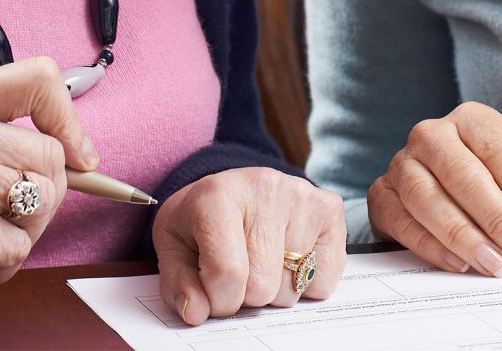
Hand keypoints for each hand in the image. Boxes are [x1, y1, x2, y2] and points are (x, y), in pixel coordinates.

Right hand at [0, 57, 96, 335]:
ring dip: (23, 238)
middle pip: (50, 156)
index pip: (35, 78)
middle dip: (44, 201)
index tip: (78, 154)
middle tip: (7, 221)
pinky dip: (2, 268)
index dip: (68, 118)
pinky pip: (17, 246)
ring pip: (42, 201)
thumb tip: (78, 154)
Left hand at [154, 168, 345, 325]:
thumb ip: (178, 285)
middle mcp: (264, 188)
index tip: (212, 291)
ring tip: (261, 260)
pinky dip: (305, 283)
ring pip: (292, 287)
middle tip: (238, 270)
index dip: (218, 300)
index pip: (227, 274)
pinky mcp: (328, 209)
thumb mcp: (173, 247)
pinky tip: (287, 257)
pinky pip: (324, 280)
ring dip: (275, 289)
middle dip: (246, 295)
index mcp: (216, 196)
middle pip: (262, 285)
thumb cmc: (202, 221)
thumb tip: (196, 312)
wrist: (233, 189)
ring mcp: (301, 196)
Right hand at [366, 101, 501, 277]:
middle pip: (463, 175)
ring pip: (428, 199)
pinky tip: (460, 264)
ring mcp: (401, 164)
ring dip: (465, 237)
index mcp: (470, 120)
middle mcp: (430, 135)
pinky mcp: (382, 195)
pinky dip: (432, 246)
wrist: (436, 189)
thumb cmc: (487, 178)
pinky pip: (403, 222)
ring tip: (496, 265)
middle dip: (499, 221)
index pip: (499, 151)